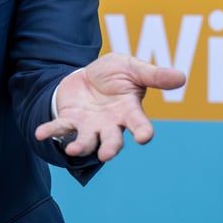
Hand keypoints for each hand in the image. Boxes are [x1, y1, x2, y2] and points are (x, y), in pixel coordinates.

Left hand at [34, 53, 185, 161]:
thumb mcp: (134, 68)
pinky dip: (51, 132)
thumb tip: (182, 77)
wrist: (88, 74)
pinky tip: (40, 133)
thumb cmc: (116, 74)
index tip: (144, 137)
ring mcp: (90, 126)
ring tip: (74, 148)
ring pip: (88, 141)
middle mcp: (111, 124)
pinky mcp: (71, 121)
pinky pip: (61, 129)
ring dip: (81, 146)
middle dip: (110, 148)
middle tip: (107, 154)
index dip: (142, 132)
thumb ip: (154, 75)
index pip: (139, 125)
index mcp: (130, 111)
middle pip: (112, 141)